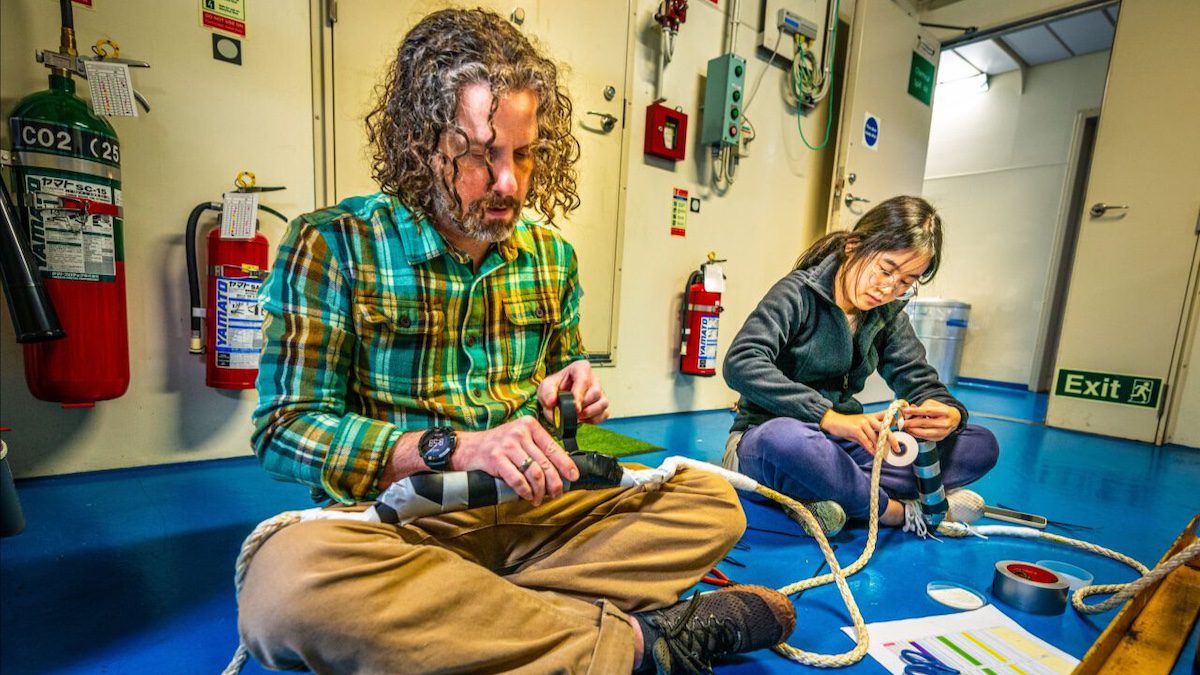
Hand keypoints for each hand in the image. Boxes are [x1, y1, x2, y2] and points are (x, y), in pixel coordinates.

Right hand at [451, 417, 578, 504]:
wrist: (466, 447)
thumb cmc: (496, 445)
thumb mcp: (518, 438)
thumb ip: (536, 447)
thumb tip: (559, 467)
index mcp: (529, 425)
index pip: (553, 447)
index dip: (565, 464)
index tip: (573, 476)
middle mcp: (519, 432)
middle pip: (545, 463)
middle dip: (554, 483)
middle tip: (556, 494)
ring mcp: (507, 445)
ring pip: (534, 473)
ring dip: (539, 491)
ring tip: (538, 498)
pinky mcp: (496, 458)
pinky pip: (518, 480)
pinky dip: (525, 491)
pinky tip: (527, 496)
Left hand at [538, 359, 609, 424]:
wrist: (556, 398)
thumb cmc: (554, 388)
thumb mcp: (545, 386)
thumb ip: (547, 393)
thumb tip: (552, 402)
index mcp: (580, 368)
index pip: (584, 380)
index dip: (579, 395)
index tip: (574, 408)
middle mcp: (593, 379)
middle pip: (596, 392)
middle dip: (584, 406)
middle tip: (572, 412)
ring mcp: (600, 392)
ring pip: (603, 403)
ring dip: (590, 413)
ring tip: (577, 416)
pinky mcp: (602, 405)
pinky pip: (604, 414)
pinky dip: (593, 420)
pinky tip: (582, 419)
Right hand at [820, 410, 900, 454]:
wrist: (833, 421)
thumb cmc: (847, 426)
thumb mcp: (861, 430)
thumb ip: (870, 438)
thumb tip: (878, 449)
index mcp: (872, 417)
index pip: (887, 416)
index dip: (896, 420)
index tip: (904, 427)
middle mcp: (869, 418)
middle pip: (885, 427)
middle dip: (892, 439)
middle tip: (897, 448)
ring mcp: (863, 423)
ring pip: (875, 436)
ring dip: (880, 447)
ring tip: (883, 454)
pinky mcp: (856, 428)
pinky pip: (866, 440)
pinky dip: (870, 447)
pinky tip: (873, 453)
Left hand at [899, 400, 961, 441]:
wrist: (954, 419)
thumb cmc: (941, 410)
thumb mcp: (933, 404)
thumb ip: (921, 407)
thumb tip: (908, 410)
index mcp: (944, 411)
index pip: (928, 411)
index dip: (916, 411)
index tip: (905, 410)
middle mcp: (945, 423)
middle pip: (925, 423)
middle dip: (911, 423)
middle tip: (901, 422)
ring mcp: (943, 432)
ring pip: (925, 432)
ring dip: (913, 430)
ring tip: (905, 427)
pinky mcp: (940, 438)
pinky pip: (926, 437)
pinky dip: (917, 434)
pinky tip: (910, 431)